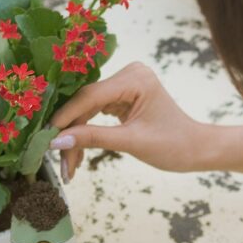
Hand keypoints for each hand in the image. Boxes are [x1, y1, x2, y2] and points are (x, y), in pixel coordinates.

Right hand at [49, 62, 213, 180]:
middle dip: (71, 134)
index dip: (66, 117)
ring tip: (68, 167)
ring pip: (87, 111)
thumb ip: (93, 138)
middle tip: (57, 160)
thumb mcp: (131, 142)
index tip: (46, 137)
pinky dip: (86, 134)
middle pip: (86, 104)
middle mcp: (128, 74)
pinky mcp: (122, 96)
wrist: (195, 149)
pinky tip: (76, 155)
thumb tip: (57, 141)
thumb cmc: (173, 145)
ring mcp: (124, 84)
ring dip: (77, 138)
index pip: (90, 96)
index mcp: (135, 78)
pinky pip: (95, 114)